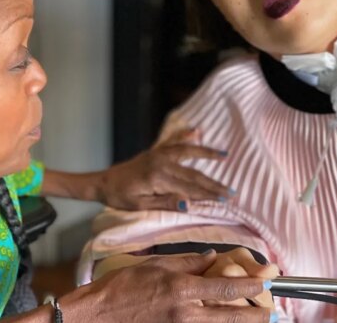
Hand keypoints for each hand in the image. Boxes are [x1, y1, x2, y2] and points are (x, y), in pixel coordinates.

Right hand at [61, 251, 276, 322]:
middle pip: (231, 316)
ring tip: (256, 320)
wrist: (97, 316)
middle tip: (272, 312)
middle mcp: (185, 313)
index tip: (267, 280)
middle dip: (255, 315)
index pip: (226, 287)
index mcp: (181, 289)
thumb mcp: (155, 265)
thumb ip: (187, 262)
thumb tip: (212, 258)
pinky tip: (224, 322)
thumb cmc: (121, 288)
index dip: (250, 285)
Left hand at [98, 128, 231, 210]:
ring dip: (207, 153)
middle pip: (193, 173)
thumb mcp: (140, 206)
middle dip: (214, 183)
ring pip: (188, 152)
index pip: (189, 188)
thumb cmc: (120, 197)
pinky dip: (185, 135)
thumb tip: (189, 204)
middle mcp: (161, 162)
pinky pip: (173, 141)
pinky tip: (196, 131)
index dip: (208, 195)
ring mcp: (158, 154)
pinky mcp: (155, 151)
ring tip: (225, 154)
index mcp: (158, 178)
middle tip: (232, 190)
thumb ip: (165, 203)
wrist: (103, 182)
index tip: (226, 199)